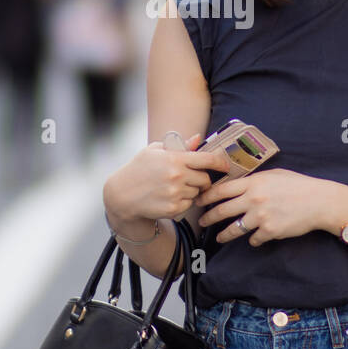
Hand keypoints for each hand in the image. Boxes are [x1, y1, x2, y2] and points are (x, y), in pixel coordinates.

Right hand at [104, 133, 231, 226]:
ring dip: (191, 190)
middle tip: (190, 178)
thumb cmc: (138, 169)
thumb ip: (179, 145)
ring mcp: (176, 194)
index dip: (220, 162)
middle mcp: (177, 176)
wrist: (122, 195)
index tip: (225, 166)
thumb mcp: (154, 151)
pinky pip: (189, 204)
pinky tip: (169, 197)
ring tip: (173, 187)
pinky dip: (183, 202)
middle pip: (205, 179)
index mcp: (175, 159)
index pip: (207, 159)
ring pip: (197, 193)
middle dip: (201, 179)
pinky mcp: (174, 209)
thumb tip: (198, 139)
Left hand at [194, 169, 343, 246]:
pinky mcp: (269, 231)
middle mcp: (253, 200)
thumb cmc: (298, 185)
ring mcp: (260, 217)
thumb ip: (255, 180)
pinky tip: (254, 239)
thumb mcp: (274, 174)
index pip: (222, 190)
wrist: (319, 201)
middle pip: (222, 211)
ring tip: (219, 238)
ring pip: (234, 229)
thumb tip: (239, 184)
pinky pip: (254, 239)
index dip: (207, 196)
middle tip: (202, 222)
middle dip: (209, 218)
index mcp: (253, 183)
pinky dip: (253, 240)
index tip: (199, 200)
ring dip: (224, 235)